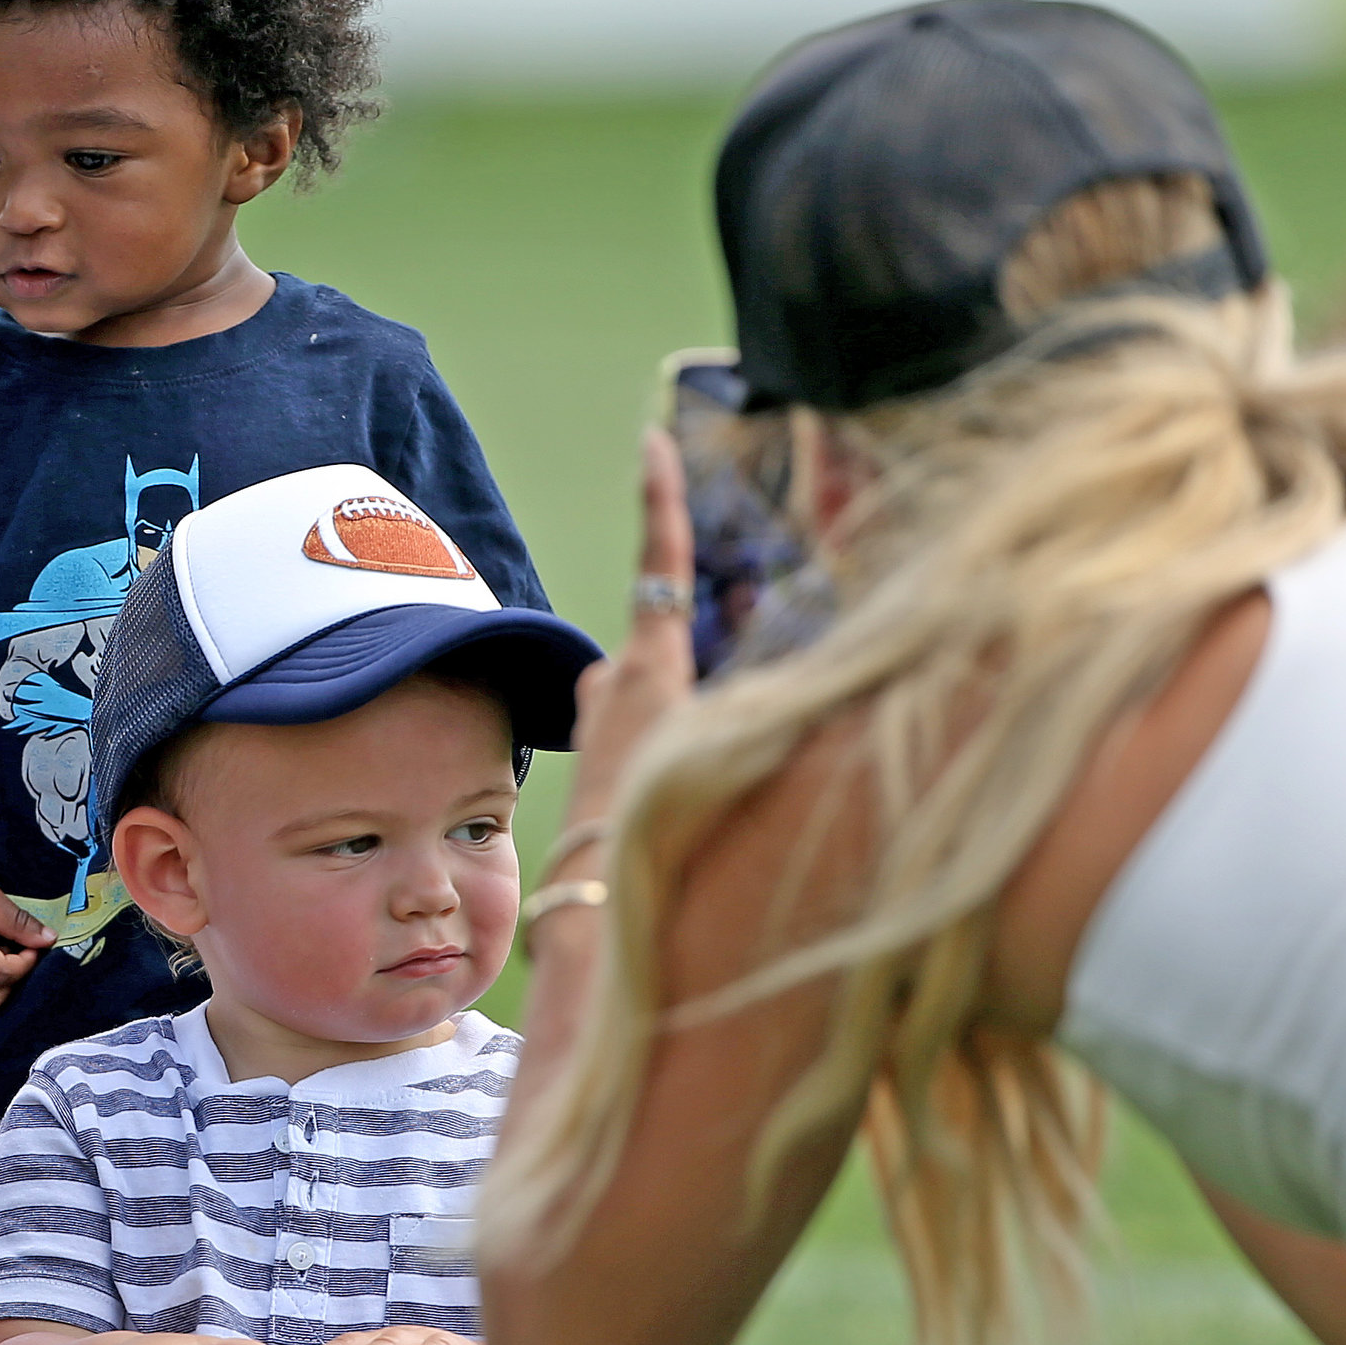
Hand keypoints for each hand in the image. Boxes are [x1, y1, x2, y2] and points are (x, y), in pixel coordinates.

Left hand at [547, 427, 702, 882]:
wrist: (596, 902)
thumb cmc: (655, 828)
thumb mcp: (713, 753)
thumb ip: (743, 704)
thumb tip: (749, 685)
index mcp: (649, 668)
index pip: (662, 564)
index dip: (660, 500)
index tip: (651, 441)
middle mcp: (616, 677)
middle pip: (669, 630)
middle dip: (703, 642)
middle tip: (720, 702)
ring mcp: (601, 709)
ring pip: (658, 676)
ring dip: (690, 700)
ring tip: (704, 769)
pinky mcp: (597, 741)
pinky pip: (646, 714)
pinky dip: (674, 728)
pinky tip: (684, 787)